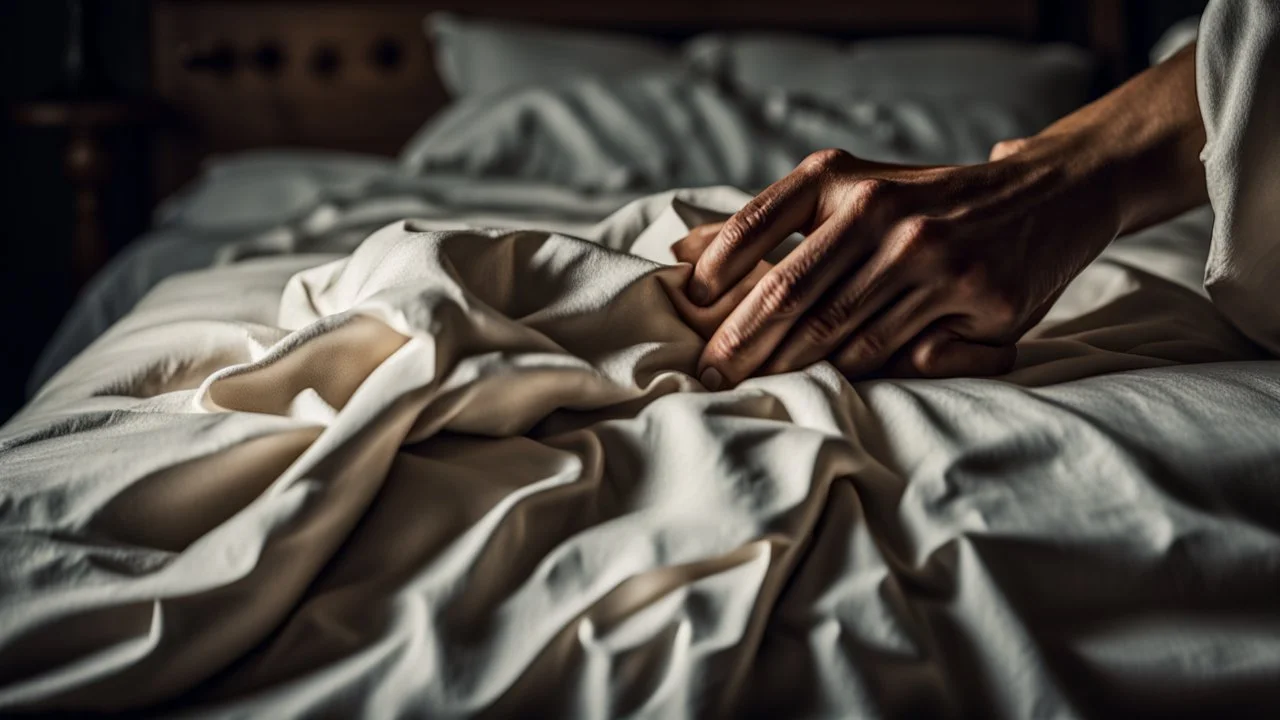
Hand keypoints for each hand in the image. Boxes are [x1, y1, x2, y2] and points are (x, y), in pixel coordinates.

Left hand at [682, 142, 1123, 388]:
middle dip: (741, 345)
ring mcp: (936, 256)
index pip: (756, 229)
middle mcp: (885, 212)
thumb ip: (771, 221)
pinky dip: (871, 377)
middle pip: (791, 296)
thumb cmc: (926, 202)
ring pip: (844, 337)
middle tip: (709, 378)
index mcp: (843, 180)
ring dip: (795, 371)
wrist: (1047, 192)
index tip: (690, 314)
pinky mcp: (983, 298)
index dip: (715, 276)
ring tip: (757, 392)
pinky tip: (841, 389)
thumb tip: (681, 250)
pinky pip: (908, 357)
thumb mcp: (850, 191)